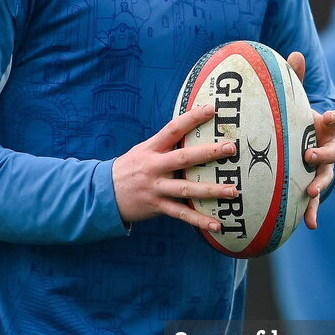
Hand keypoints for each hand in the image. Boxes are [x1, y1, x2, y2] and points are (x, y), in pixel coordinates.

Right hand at [112, 103, 238, 230]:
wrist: (102, 193)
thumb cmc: (129, 169)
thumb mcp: (142, 151)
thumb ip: (164, 144)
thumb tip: (189, 131)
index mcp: (152, 149)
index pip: (173, 129)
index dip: (192, 118)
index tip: (211, 109)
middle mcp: (154, 166)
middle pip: (184, 158)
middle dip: (209, 152)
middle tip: (230, 148)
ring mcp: (156, 187)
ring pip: (186, 189)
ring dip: (211, 190)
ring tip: (233, 191)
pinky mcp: (156, 206)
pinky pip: (181, 214)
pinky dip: (199, 220)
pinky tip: (216, 224)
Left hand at [287, 51, 334, 229]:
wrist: (309, 145)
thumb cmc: (301, 121)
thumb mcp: (298, 101)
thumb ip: (296, 81)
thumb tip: (294, 53)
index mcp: (323, 128)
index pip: (332, 122)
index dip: (332, 120)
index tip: (328, 117)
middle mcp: (327, 149)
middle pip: (331, 151)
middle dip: (323, 154)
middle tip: (310, 155)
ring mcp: (322, 170)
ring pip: (324, 178)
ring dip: (318, 185)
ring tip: (310, 192)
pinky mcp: (314, 186)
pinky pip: (315, 201)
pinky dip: (313, 212)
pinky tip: (310, 224)